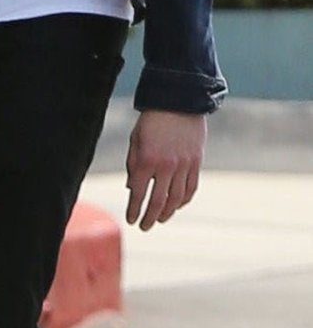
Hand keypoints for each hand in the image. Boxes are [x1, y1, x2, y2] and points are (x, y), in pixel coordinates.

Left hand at [125, 109, 205, 230]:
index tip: (131, 220)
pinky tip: (176, 205)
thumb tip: (133, 188)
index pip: (138, 194)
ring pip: (176, 199)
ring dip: (167, 213)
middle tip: (144, 227)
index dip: (134, 210)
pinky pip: (191, 189)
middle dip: (150, 218)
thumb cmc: (151, 120)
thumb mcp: (135, 140)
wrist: (178, 101)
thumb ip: (133, 165)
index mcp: (146, 160)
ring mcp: (183, 166)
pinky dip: (184, 201)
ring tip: (160, 219)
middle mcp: (166, 166)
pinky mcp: (196, 163)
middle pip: (158, 201)